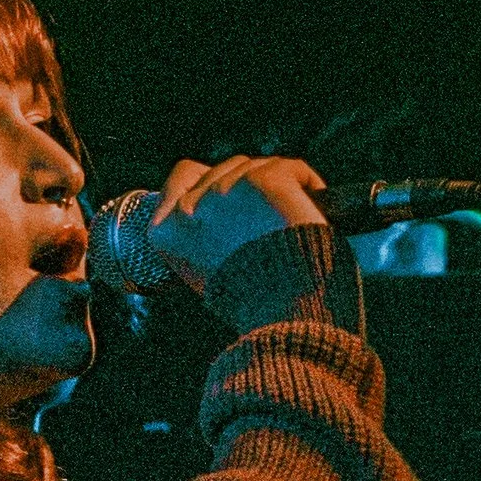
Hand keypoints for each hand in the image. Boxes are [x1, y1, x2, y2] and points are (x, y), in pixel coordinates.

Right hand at [142, 151, 327, 292]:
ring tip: (291, 218)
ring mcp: (226, 190)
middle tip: (270, 220)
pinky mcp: (263, 181)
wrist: (285, 316)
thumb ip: (199, 234)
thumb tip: (214, 200)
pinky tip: (314, 206)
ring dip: (277, 186)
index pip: (183, 176)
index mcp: (166, 232)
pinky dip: (307, 183)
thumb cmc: (252, 302)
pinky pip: (291, 168)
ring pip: (258, 165)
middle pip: (225, 168)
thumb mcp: (202, 272)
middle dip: (249, 188)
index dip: (210, 182)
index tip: (233, 198)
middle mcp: (190, 206)